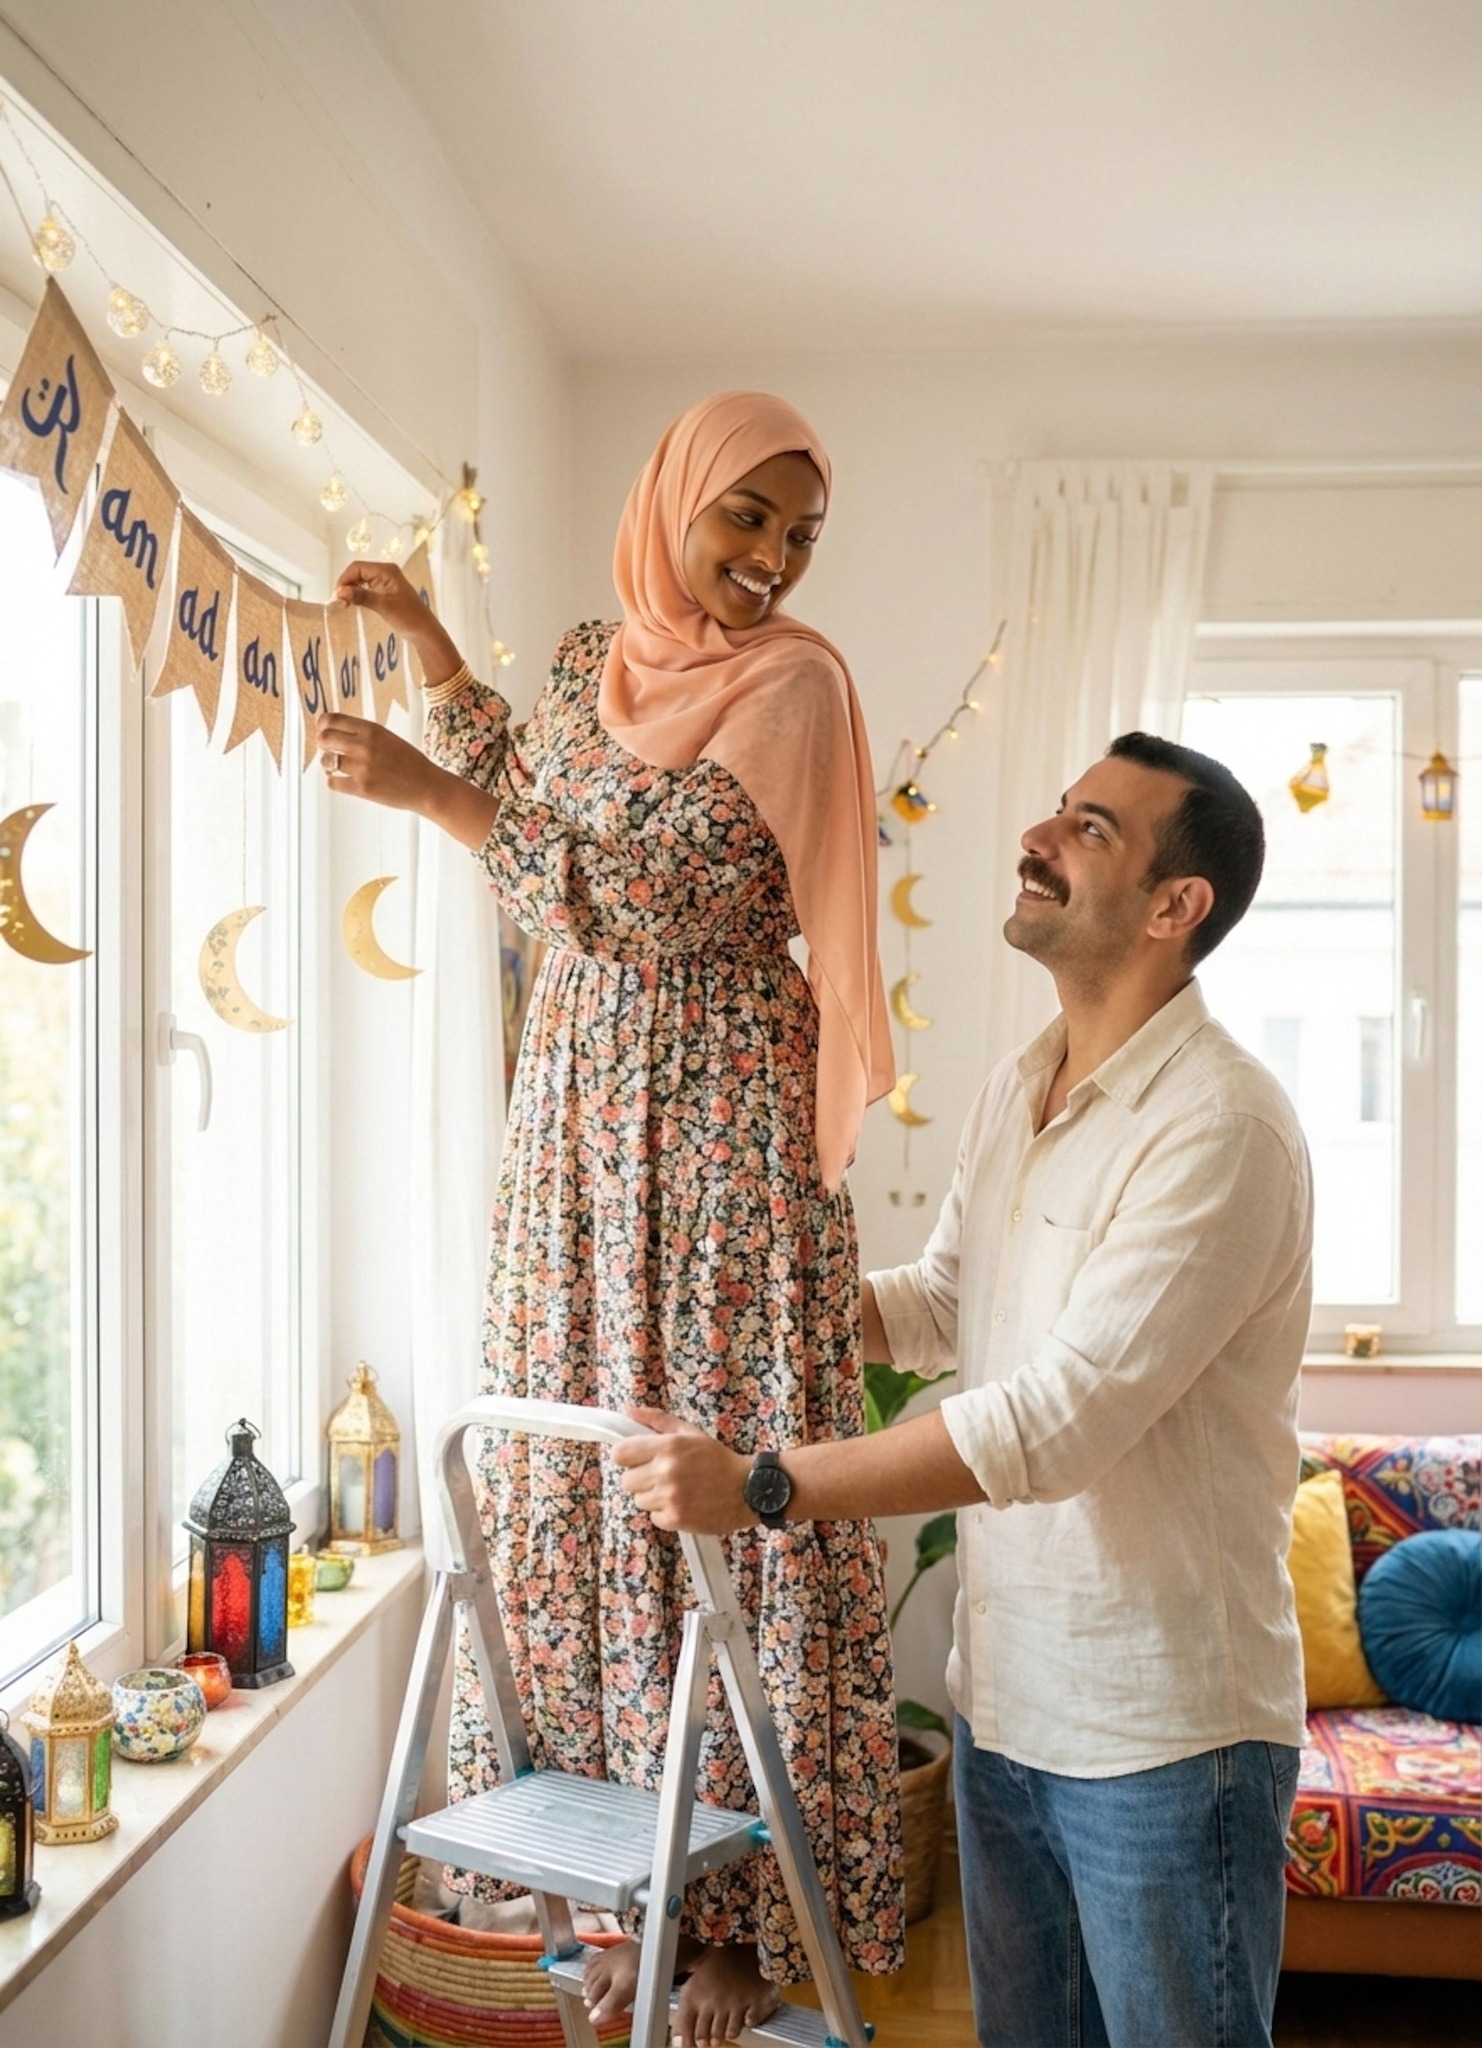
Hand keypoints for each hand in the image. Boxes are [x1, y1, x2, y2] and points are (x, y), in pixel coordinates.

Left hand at [316, 711, 439, 812]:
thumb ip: (364, 734)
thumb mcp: (388, 738)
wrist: (427, 786)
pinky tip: (344, 780)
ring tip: (337, 766)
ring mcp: (362, 768)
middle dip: (323, 744)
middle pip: (324, 738)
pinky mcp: (362, 788)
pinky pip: (332, 782)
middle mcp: (365, 746)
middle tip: (329, 749)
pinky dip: (334, 781)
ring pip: (326, 761)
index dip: (322, 723)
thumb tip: (333, 730)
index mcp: (372, 730)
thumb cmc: (409, 762)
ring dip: (328, 763)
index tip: (322, 728)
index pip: (333, 719)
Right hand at [334, 559, 443, 645]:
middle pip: (358, 572)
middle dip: (347, 584)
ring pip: (361, 580)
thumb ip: (361, 596)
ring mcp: (386, 581)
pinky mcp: (386, 591)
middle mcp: (386, 572)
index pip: (357, 568)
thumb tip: (340, 591)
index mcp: (386, 570)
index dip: (345, 579)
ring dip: (352, 590)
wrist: (424, 631)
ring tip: (346, 604)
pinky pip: (367, 588)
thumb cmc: (408, 617)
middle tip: (340, 602)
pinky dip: (359, 594)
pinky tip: (355, 603)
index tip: (338, 596)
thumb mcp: (383, 606)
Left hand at [611, 1405, 753, 1532]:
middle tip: (662, 1476)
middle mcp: (665, 1471)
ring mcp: (670, 1497)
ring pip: (639, 1500)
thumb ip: (656, 1420)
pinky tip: (683, 1504)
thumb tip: (627, 1409)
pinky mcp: (676, 1519)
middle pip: (626, 1481)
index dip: (627, 1457)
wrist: (747, 1489)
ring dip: (653, 1497)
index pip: (620, 1454)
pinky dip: (665, 1513)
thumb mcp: (689, 1432)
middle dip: (641, 1478)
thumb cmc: (717, 1458)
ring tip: (676, 1490)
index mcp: (667, 1446)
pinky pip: (654, 1518)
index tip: (638, 1459)